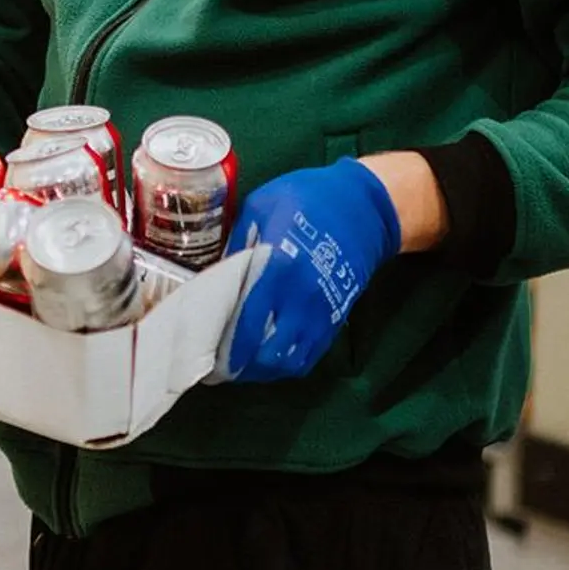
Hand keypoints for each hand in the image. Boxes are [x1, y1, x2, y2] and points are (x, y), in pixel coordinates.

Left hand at [222, 159, 400, 381]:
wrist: (363, 207)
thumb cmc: (307, 199)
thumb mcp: (262, 206)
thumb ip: (237, 243)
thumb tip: (214, 275)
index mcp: (278, 267)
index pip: (248, 322)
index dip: (226, 347)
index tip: (205, 357)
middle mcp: (301, 298)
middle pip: (267, 353)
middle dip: (241, 366)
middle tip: (218, 365)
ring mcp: (321, 312)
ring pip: (289, 362)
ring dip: (263, 370)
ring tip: (240, 365)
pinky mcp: (335, 319)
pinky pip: (310, 355)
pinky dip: (287, 364)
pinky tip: (268, 358)